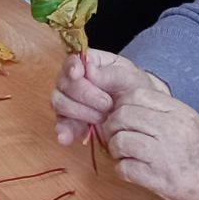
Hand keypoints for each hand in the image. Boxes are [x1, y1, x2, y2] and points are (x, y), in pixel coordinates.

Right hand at [51, 49, 168, 145]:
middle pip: (64, 84)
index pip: (71, 61)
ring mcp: (69, 100)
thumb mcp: (130, 77)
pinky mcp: (69, 121)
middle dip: (85, 95)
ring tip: (102, 118)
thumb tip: (88, 70)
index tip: (77, 74)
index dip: (72, 67)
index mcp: (87, 63)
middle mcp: (72, 80)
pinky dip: (63, 131)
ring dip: (80, 112)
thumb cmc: (133, 88)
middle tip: (107, 104)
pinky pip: (61, 125)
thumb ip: (110, 74)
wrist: (138, 112)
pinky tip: (66, 138)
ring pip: (59, 103)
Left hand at [102, 86, 198, 199]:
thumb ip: (161, 112)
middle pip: (123, 116)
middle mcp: (173, 130)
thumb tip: (123, 105)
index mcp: (179, 112)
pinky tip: (131, 171)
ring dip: (115, 150)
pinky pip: (125, 168)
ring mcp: (166, 155)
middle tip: (115, 137)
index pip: (136, 95)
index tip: (120, 117)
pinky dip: (122, 170)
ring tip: (123, 155)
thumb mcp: (189, 122)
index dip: (120, 105)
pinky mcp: (161, 180)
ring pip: (120, 141)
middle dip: (111, 128)